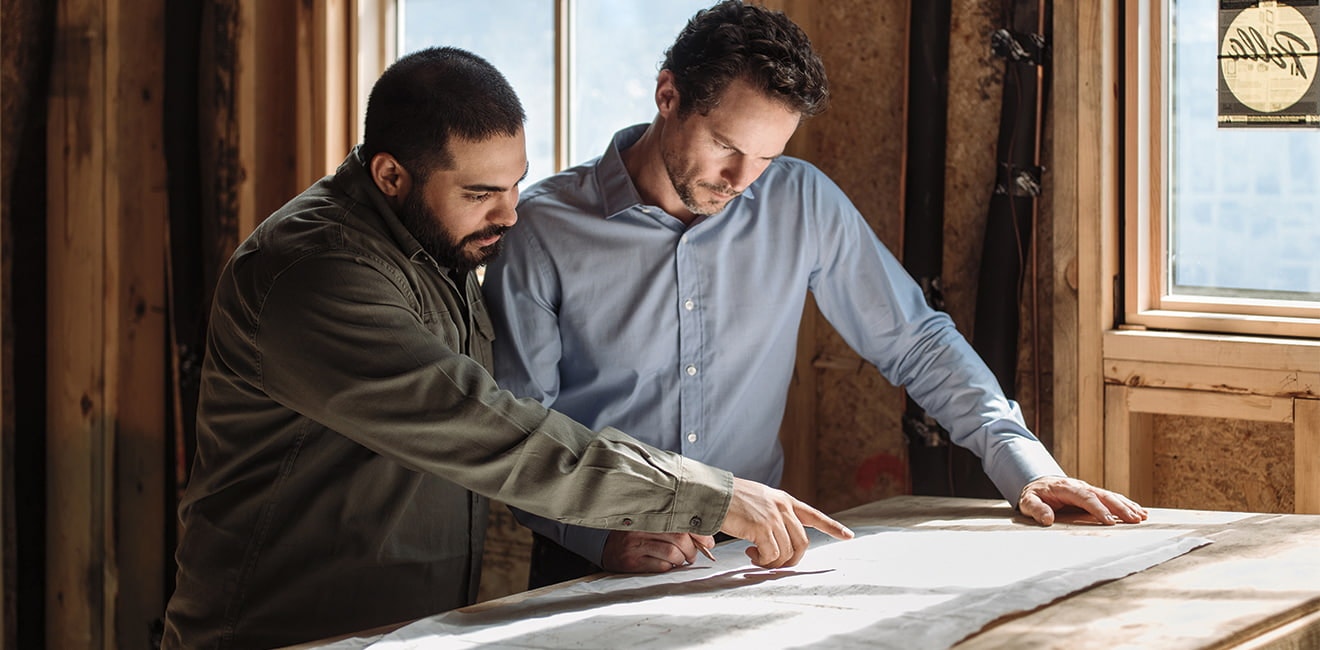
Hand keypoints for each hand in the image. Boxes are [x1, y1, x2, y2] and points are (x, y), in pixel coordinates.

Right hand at [600, 531, 713, 572]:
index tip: (709, 542)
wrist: (605, 546)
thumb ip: (674, 525)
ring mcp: (636, 545)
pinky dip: (669, 568)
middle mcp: (642, 528)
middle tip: (693, 555)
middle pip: (679, 537)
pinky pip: (661, 566)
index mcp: (649, 514)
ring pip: (672, 553)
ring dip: (682, 560)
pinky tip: (667, 565)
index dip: (699, 533)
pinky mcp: (632, 562)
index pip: (681, 520)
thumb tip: (706, 539)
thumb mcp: (651, 523)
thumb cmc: (635, 534)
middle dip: (692, 550)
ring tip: (681, 560)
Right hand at [720, 477, 853, 568]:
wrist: (712, 492)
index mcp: (784, 500)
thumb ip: (771, 516)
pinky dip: (762, 561)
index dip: (832, 527)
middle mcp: (783, 508)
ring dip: (773, 562)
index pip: (814, 514)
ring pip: (787, 552)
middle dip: (792, 560)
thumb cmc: (729, 499)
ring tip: (755, 557)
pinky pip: (771, 555)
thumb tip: (773, 544)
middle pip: (802, 543)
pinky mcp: (762, 528)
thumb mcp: (758, 501)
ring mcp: (774, 517)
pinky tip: (750, 553)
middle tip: (773, 563)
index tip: (848, 536)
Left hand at [1018, 476, 1148, 525]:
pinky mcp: (1092, 494)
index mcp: (1066, 488)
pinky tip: (1140, 511)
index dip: (1098, 509)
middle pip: (1103, 495)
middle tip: (1134, 519)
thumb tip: (1047, 519)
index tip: (1109, 521)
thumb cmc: (1033, 495)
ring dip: (1126, 505)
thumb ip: (1036, 509)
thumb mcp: (1027, 501)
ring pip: (1110, 495)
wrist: (1036, 483)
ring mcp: (1088, 489)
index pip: (1085, 497)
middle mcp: (1080, 486)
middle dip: (1119, 507)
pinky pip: (1111, 498)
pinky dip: (1126, 504)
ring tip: (1142, 516)